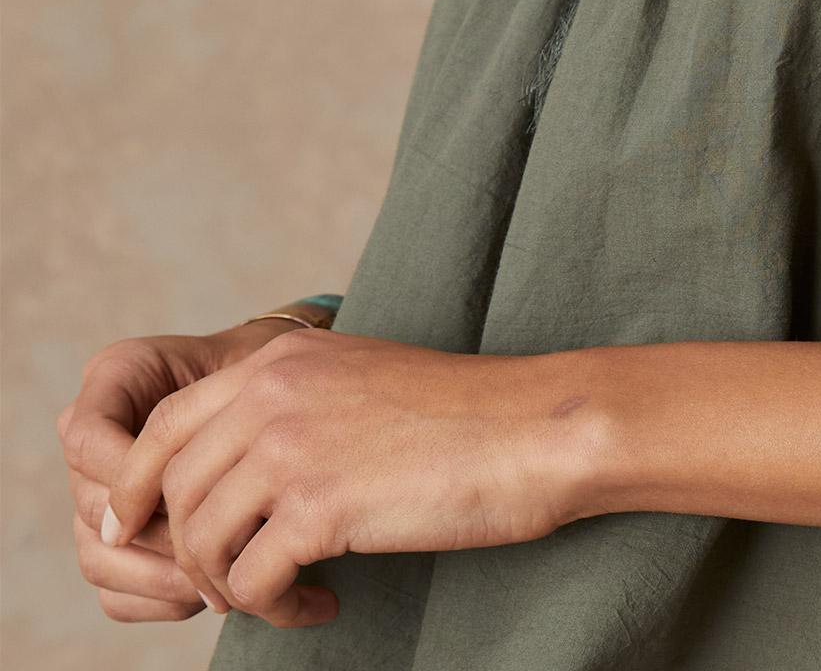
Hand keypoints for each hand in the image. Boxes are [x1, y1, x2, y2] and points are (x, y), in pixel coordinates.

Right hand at [56, 319, 308, 624]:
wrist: (280, 397)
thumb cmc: (272, 373)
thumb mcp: (256, 363)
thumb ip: (220, 400)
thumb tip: (188, 484)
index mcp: (117, 377)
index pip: (86, 439)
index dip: (129, 474)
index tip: (191, 490)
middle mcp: (95, 437)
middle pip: (92, 506)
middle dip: (157, 532)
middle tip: (218, 543)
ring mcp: (97, 495)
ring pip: (98, 557)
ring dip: (159, 575)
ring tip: (220, 576)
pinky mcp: (115, 543)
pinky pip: (113, 591)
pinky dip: (158, 600)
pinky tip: (205, 593)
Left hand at [101, 326, 590, 628]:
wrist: (534, 429)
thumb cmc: (465, 412)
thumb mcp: (361, 378)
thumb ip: (292, 405)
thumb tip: (237, 472)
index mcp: (282, 358)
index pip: (164, 424)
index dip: (138, 486)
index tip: (139, 531)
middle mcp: (273, 393)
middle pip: (170, 488)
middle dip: (183, 548)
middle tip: (226, 584)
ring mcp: (291, 447)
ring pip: (201, 541)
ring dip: (230, 586)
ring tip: (282, 597)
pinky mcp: (318, 507)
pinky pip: (253, 582)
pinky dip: (276, 610)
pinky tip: (321, 605)